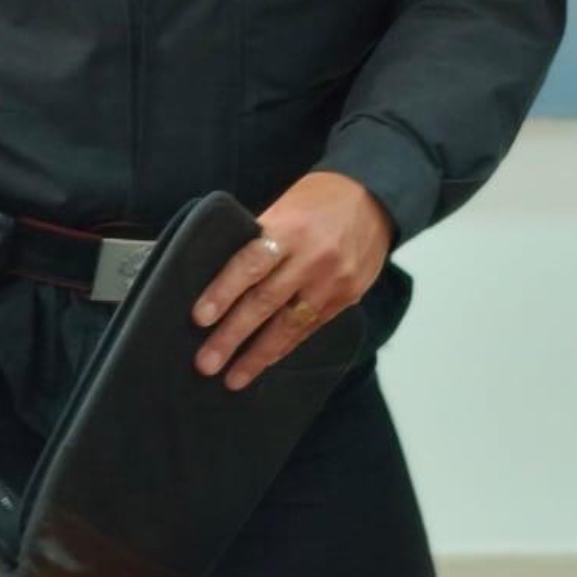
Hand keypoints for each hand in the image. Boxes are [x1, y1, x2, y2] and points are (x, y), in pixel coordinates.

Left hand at [192, 173, 392, 390]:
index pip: (251, 265)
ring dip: (258, 355)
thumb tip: (225, 278)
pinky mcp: (347, 298)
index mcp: (291, 229)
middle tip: (206, 362)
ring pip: (289, 325)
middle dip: (233, 336)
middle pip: (266, 302)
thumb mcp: (286, 206)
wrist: (376, 198)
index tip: (200, 319)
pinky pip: (310, 328)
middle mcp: (314, 259)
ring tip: (232, 377)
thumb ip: (261, 240)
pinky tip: (265, 362)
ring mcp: (334, 282)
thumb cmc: (320, 199)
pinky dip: (285, 347)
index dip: (223, 293)